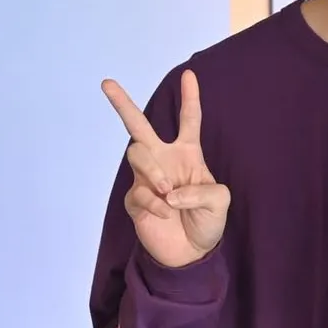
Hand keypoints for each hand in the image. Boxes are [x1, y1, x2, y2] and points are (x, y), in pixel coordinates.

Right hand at [102, 69, 229, 268]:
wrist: (191, 253)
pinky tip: (164, 213)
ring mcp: (146, 178)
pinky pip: (137, 192)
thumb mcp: (220, 201)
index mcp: (188, 153)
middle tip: (107, 83)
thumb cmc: (208, 221)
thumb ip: (202, 191)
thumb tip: (169, 191)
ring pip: (136, 154)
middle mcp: (164, 160)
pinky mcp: (135, 201)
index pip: (189, 120)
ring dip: (152, 170)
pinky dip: (152, 203)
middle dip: (122, 103)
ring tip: (167, 190)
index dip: (190, 97)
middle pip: (138, 125)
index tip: (189, 73)